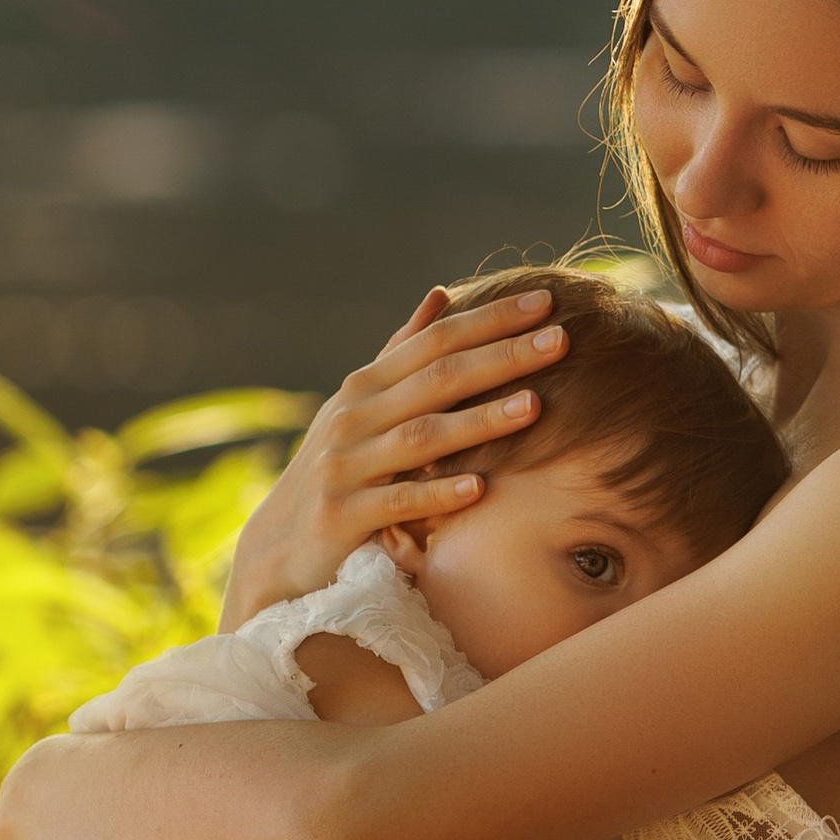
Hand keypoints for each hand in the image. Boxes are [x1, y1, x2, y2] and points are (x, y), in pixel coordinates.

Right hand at [221, 286, 571, 626]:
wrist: (278, 546)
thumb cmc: (337, 467)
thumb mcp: (362, 406)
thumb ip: (402, 352)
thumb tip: (441, 294)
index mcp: (366, 386)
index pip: (435, 341)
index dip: (489, 320)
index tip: (544, 301)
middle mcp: (354, 417)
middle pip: (437, 379)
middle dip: (501, 357)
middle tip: (561, 339)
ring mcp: (346, 466)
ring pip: (422, 437)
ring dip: (480, 421)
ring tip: (536, 406)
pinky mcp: (343, 516)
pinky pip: (398, 503)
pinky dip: (437, 493)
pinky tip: (479, 488)